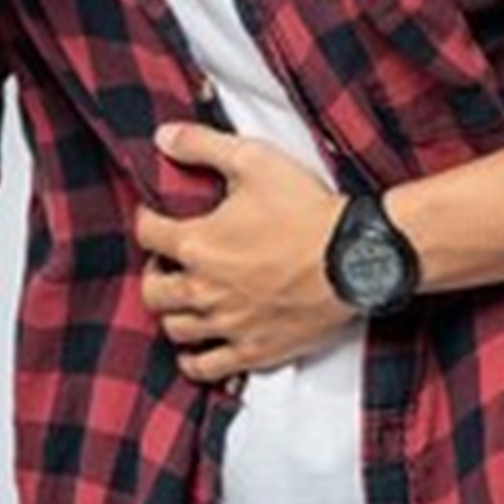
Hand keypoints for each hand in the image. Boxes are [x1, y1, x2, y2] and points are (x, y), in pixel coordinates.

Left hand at [134, 123, 354, 385]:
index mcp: (197, 243)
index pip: (147, 233)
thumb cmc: (308, 211)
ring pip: (175, 328)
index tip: (158, 216)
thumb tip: (163, 137)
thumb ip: (202, 145)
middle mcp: (204, 289)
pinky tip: (198, 347)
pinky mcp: (253, 350)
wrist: (356, 256)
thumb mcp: (254, 160)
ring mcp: (228, 324)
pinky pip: (206, 366)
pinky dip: (194, 358)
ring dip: (174, 312)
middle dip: (156, 272)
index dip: (149, 219)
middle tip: (171, 261)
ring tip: (187, 297)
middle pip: (153, 290)